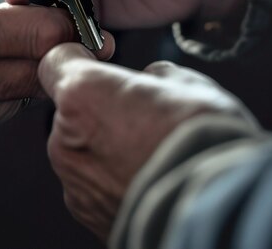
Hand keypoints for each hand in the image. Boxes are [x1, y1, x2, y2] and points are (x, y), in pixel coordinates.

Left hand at [38, 43, 253, 238]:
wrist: (216, 209)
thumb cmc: (203, 144)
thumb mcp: (186, 84)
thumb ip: (152, 76)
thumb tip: (150, 80)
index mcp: (82, 95)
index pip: (55, 61)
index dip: (78, 58)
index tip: (96, 61)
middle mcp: (66, 139)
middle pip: (72, 111)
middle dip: (100, 110)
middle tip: (143, 117)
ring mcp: (75, 182)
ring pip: (82, 150)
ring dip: (107, 148)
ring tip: (152, 155)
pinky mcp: (88, 214)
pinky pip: (94, 185)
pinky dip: (113, 180)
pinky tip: (148, 180)